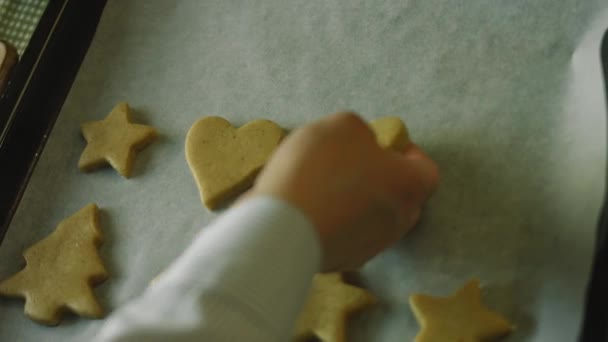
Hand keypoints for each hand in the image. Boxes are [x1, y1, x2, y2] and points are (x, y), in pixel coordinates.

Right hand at [251, 112, 438, 270]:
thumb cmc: (317, 171)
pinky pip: (346, 236)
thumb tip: (363, 143)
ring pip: (373, 219)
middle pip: (402, 198)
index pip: (427, 171)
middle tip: (355, 163)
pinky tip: (310, 208)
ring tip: (325, 185)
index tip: (387, 144)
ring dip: (358, 202)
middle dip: (384, 179)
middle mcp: (397, 222)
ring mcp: (370, 247)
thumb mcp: (341, 125)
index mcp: (408, 186)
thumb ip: (361, 131)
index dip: (410, 154)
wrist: (280, 229)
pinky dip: (335, 222)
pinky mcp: (341, 261)